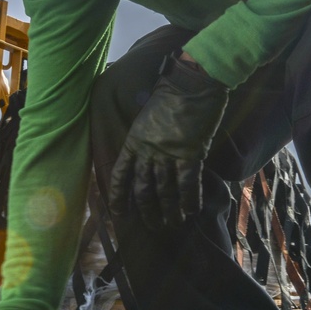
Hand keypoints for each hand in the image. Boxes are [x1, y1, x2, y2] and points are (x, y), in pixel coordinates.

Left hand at [109, 53, 228, 230]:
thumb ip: (146, 140)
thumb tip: (151, 159)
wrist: (191, 84)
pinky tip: (192, 210)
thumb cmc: (170, 96)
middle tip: (152, 225)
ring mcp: (168, 154)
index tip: (118, 213)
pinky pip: (188, 184)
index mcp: (134, 141)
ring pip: (165, 191)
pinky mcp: (189, 154)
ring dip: (169, 210)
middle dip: (146, 210)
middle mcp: (147, 151)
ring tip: (173, 223)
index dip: (118, 196)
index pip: (120, 174)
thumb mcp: (147, 118)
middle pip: (142, 189)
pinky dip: (190, 199)